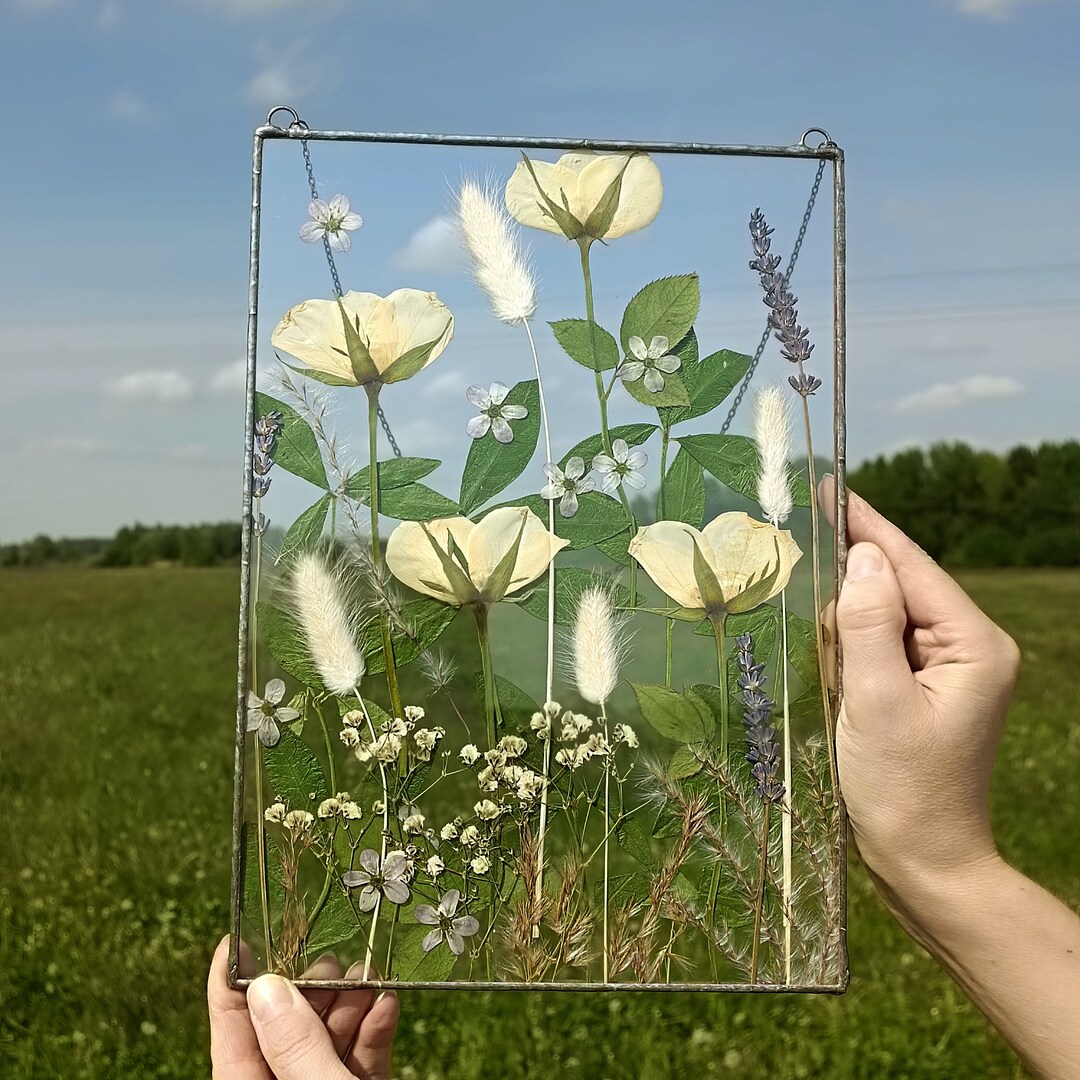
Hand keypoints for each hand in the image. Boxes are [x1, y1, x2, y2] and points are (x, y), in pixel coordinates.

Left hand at [207, 936, 398, 1079]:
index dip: (230, 986)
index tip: (237, 940)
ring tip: (366, 975)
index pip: (232, 1038)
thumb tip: (267, 989)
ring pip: (326, 1040)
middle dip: (309, 989)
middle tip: (329, 959)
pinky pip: (360, 1057)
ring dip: (349, 1003)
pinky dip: (373, 1029)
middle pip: (285, 1031)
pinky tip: (385, 1003)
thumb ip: (298, 1047)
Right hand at [821, 479, 1020, 907]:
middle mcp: (970, 648)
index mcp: (975, 644)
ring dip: (846, 599)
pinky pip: (883, 643)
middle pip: (901, 584)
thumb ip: (868, 624)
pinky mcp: (925, 689)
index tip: (827, 486)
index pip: (912, 566)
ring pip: (888, 612)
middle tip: (795, 524)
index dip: (867, 524)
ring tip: (797, 567)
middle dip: (851, 561)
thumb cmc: (903, 789)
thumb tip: (861, 554)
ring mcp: (949, 670)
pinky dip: (850, 633)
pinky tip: (817, 625)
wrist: (925, 863)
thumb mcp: (878, 702)